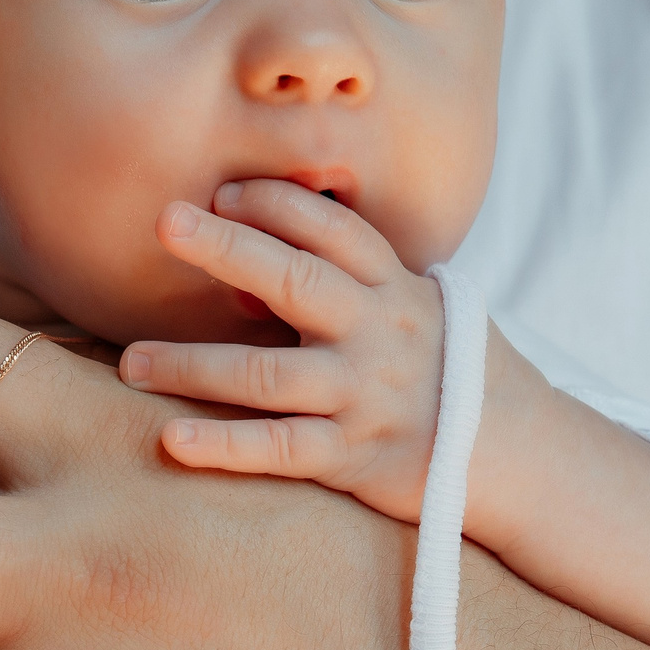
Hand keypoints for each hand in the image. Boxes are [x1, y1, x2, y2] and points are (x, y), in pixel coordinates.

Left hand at [123, 179, 553, 550]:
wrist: (519, 453)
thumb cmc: (442, 370)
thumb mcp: (406, 313)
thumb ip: (338, 292)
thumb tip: (241, 288)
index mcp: (393, 287)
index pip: (331, 229)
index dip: (275, 205)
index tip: (221, 192)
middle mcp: (378, 334)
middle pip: (295, 280)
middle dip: (227, 249)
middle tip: (164, 223)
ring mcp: (365, 397)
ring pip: (268, 374)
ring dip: (192, 365)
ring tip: (131, 361)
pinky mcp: (356, 458)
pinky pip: (280, 450)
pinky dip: (224, 446)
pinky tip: (171, 439)